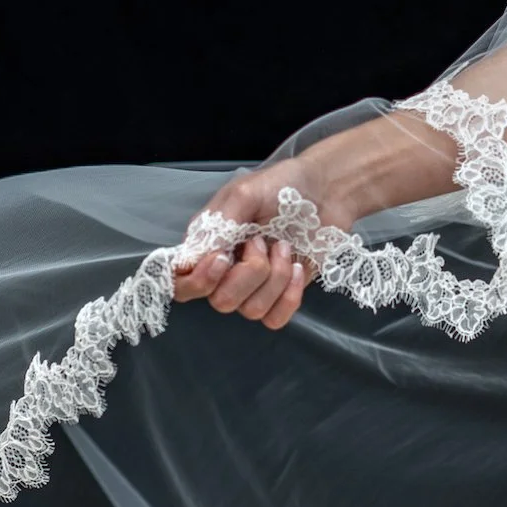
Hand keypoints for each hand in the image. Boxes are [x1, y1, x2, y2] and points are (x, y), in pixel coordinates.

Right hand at [169, 154, 351, 330]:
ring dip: (274, 277)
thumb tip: (199, 256)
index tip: (222, 259)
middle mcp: (225, 271)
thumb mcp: (245, 193)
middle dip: (249, 273)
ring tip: (284, 247)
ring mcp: (253, 287)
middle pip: (221, 301)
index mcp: (207, 245)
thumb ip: (221, 223)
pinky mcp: (281, 297)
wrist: (325, 191)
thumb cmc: (282, 186)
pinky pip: (274, 319)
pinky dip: (288, 297)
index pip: (180, 283)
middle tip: (262, 241)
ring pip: (251, 310)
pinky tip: (297, 269)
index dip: (196, 281)